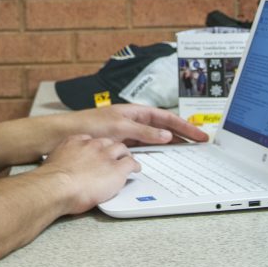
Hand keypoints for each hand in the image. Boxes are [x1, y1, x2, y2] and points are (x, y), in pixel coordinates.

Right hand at [35, 134, 139, 214]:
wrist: (58, 187)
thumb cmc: (52, 181)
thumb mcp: (53, 164)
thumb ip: (62, 162)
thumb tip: (60, 170)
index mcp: (75, 142)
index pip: (90, 139)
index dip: (96, 146)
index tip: (96, 151)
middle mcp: (92, 145)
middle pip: (108, 141)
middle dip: (111, 148)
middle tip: (113, 156)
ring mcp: (106, 155)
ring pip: (121, 148)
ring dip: (125, 154)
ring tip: (127, 160)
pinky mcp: (117, 168)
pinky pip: (131, 163)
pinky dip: (134, 166)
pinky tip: (135, 169)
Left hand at [56, 104, 208, 147]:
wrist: (66, 134)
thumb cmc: (90, 125)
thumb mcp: (120, 127)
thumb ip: (143, 132)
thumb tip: (166, 135)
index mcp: (135, 112)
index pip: (166, 117)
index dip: (184, 126)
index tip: (199, 134)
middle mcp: (133, 120)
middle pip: (164, 126)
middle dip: (184, 133)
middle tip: (201, 142)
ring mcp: (129, 132)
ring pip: (157, 136)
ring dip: (173, 141)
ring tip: (189, 148)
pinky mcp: (122, 143)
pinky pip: (146, 145)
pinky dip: (158, 149)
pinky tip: (164, 155)